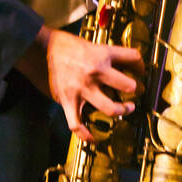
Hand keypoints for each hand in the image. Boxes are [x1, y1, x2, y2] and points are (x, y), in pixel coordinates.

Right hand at [14, 25, 143, 140]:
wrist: (40, 48)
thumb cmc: (65, 44)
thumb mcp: (91, 43)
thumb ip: (106, 55)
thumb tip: (122, 64)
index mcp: (102, 54)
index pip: (133, 57)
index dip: (141, 65)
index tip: (141, 71)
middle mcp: (95, 72)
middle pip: (128, 86)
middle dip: (135, 90)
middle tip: (135, 92)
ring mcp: (82, 89)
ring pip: (111, 109)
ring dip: (122, 111)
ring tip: (125, 109)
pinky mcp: (67, 101)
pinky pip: (77, 124)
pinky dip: (85, 134)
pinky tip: (93, 137)